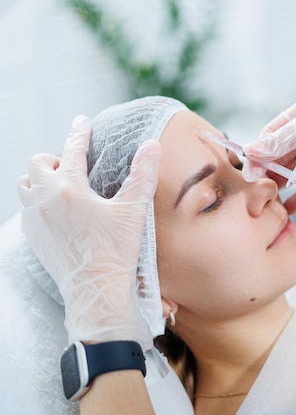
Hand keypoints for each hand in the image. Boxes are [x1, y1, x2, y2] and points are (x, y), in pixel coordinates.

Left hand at [17, 115, 161, 347]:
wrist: (96, 291)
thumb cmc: (115, 252)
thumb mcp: (133, 210)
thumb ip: (143, 174)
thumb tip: (152, 145)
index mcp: (70, 190)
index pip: (72, 150)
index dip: (79, 133)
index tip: (82, 123)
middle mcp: (46, 201)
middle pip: (37, 164)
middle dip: (53, 159)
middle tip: (71, 167)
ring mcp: (36, 220)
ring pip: (24, 186)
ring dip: (39, 180)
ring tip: (60, 187)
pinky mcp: (33, 238)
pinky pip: (26, 210)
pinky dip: (37, 202)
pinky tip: (56, 212)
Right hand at [244, 93, 295, 213]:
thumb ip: (281, 139)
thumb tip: (253, 150)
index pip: (270, 135)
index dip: (258, 152)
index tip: (248, 168)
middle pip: (278, 156)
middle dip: (266, 171)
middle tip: (255, 186)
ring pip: (291, 174)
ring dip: (279, 186)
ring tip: (268, 199)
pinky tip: (286, 209)